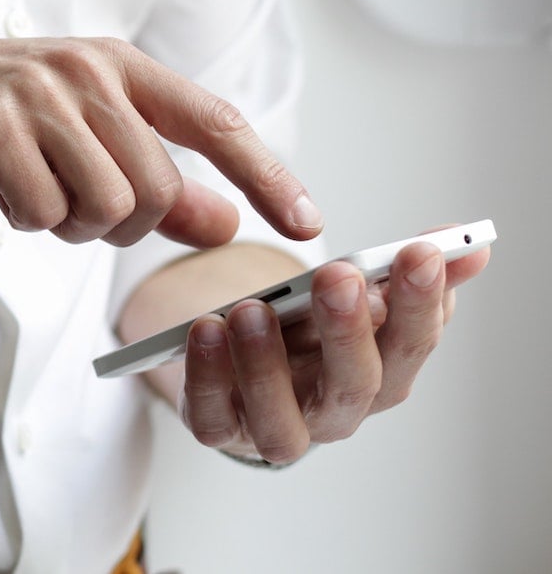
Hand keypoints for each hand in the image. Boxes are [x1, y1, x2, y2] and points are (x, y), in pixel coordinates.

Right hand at [0, 38, 322, 246]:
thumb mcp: (72, 144)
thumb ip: (152, 182)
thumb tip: (224, 221)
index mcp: (115, 66)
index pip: (216, 123)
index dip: (268, 176)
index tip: (306, 223)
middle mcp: (86, 69)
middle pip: (156, 189)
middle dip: (118, 224)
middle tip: (66, 206)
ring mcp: (38, 93)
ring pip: (106, 205)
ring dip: (67, 225)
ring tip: (27, 191)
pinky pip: (44, 213)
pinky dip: (23, 221)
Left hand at [176, 240, 490, 463]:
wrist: (242, 365)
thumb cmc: (307, 332)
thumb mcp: (353, 296)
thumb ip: (402, 273)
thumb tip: (469, 246)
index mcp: (380, 375)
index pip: (412, 345)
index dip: (421, 303)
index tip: (419, 252)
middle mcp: (335, 412)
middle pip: (354, 386)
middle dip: (349, 330)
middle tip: (338, 276)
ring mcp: (276, 428)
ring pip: (280, 420)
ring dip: (266, 365)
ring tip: (252, 309)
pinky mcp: (220, 429)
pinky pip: (212, 418)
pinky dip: (206, 377)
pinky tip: (204, 330)